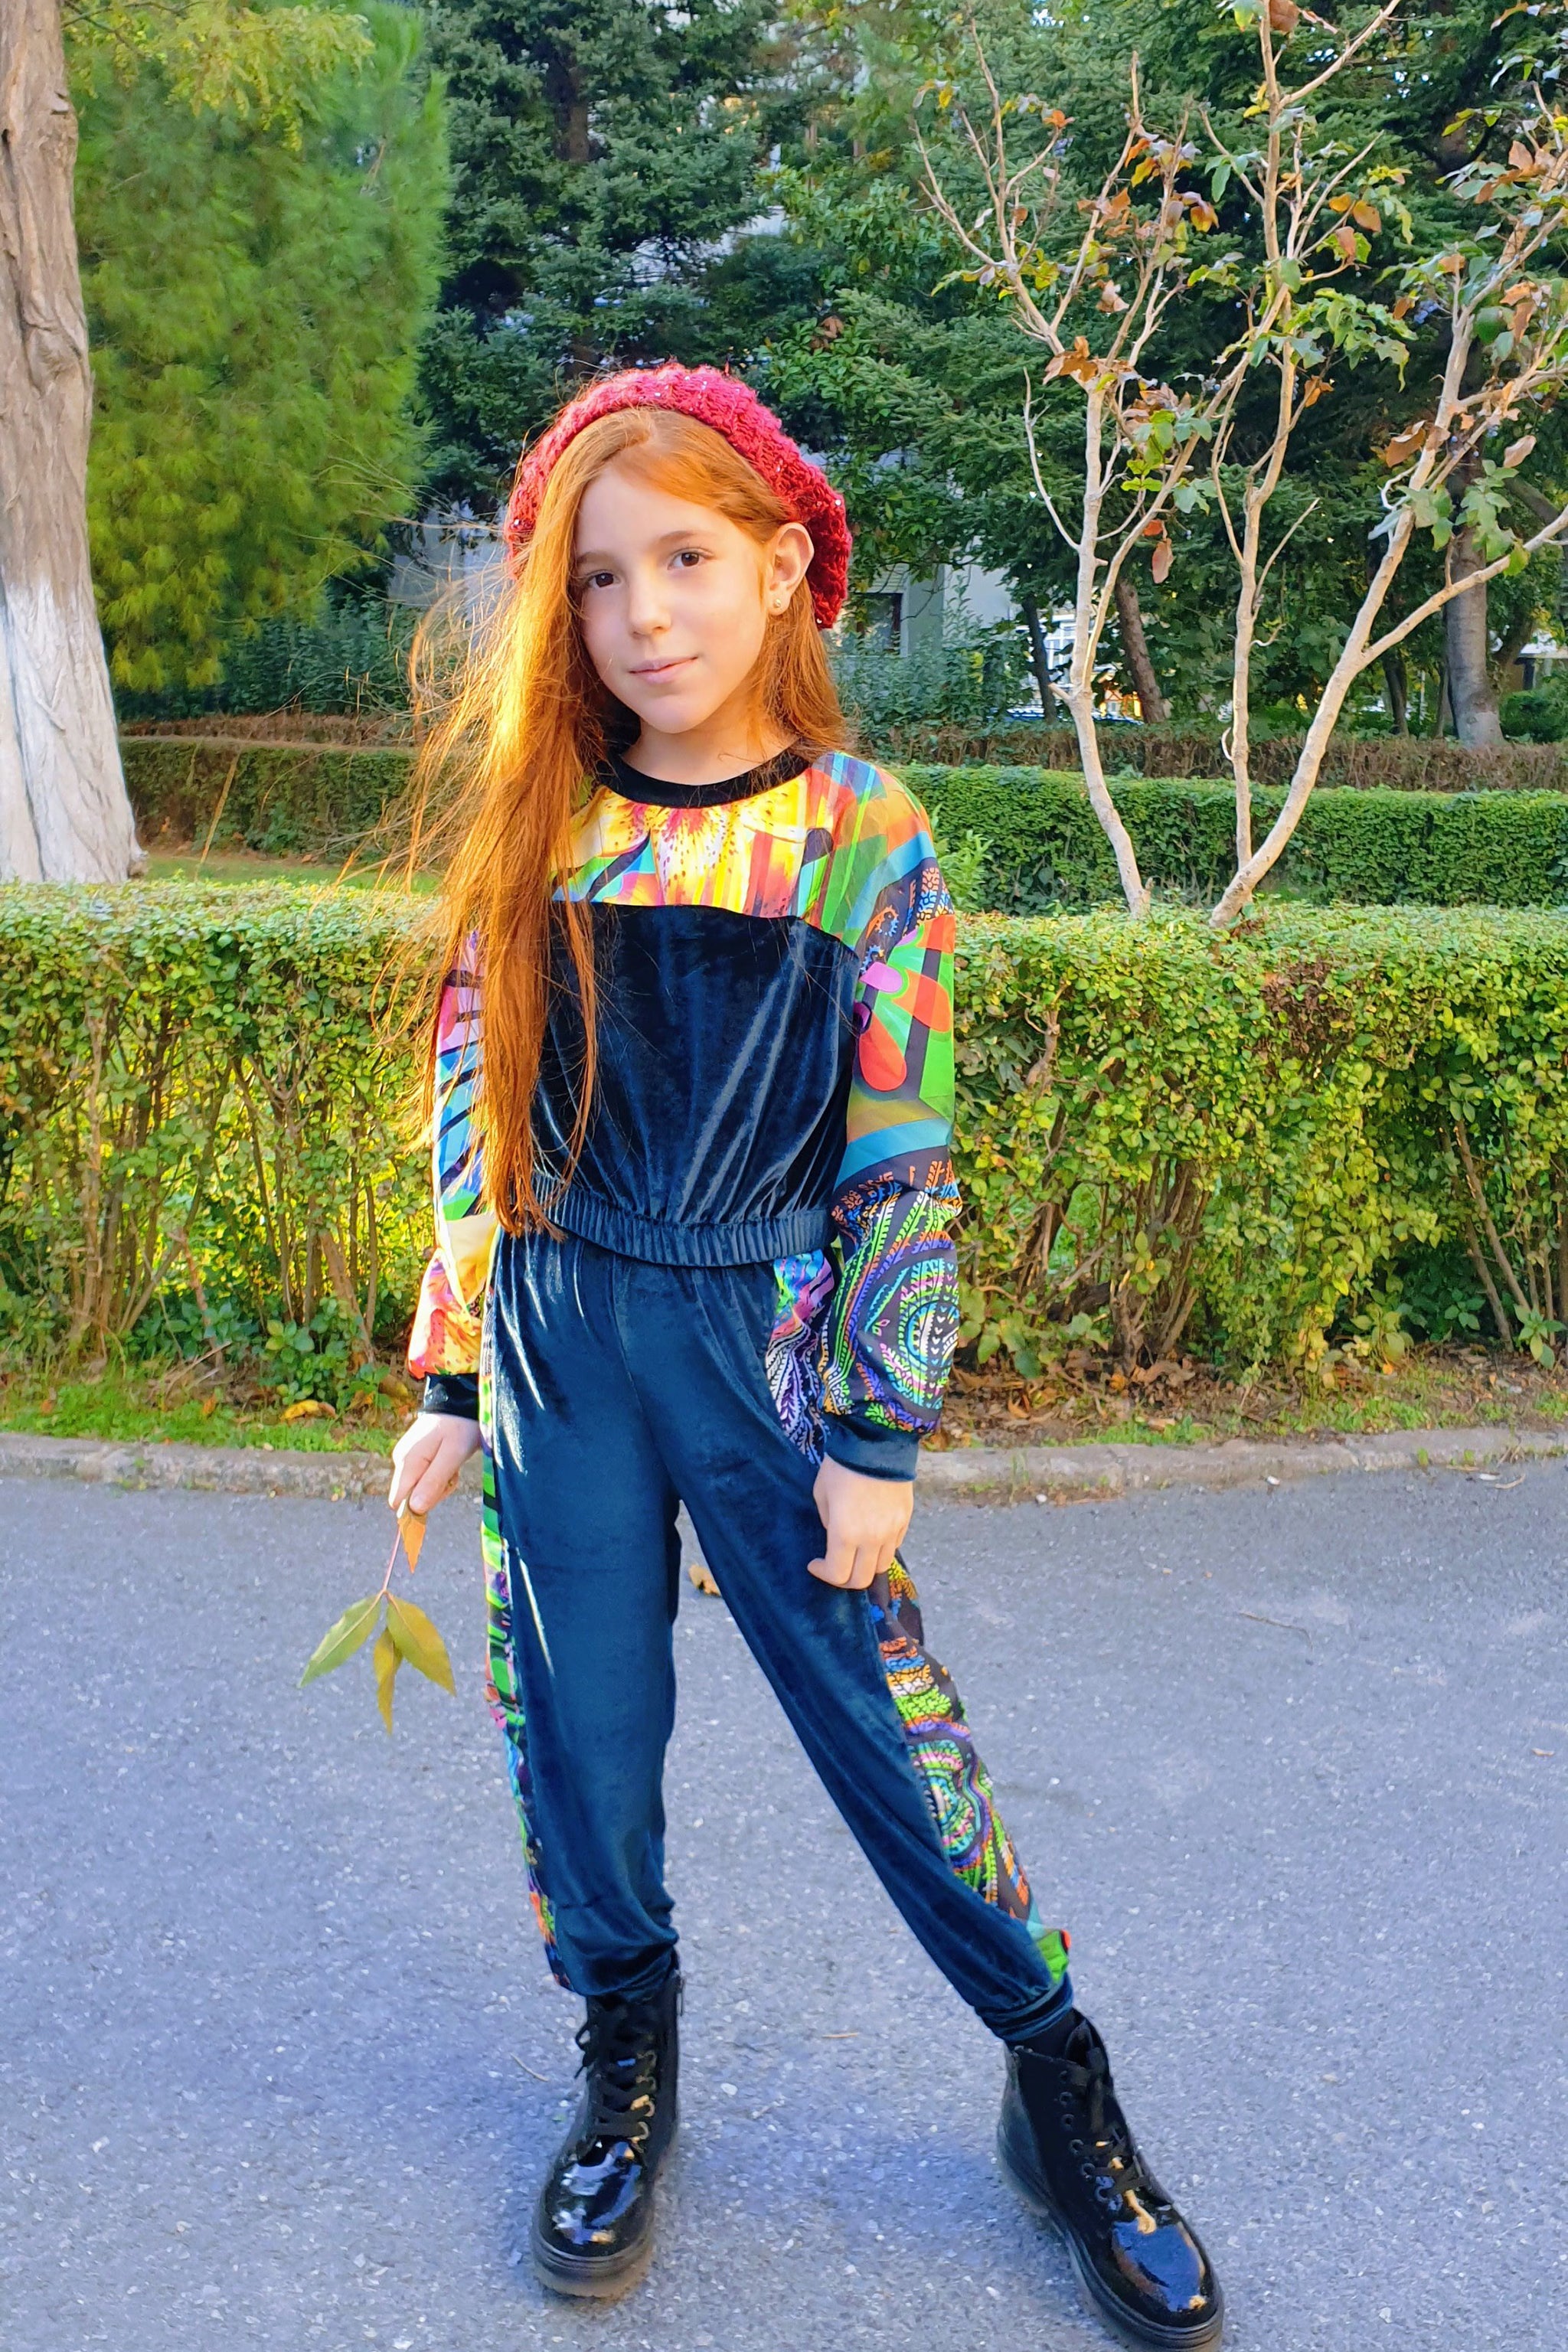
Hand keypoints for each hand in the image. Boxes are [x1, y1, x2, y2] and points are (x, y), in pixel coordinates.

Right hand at [388, 1411, 482, 1516]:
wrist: (460, 1402)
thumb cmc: (460, 1427)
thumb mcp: (452, 1456)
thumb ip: (433, 1481)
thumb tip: (414, 1508)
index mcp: (407, 1461)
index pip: (398, 1501)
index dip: (419, 1506)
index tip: (442, 1491)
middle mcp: (401, 1460)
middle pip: (410, 1497)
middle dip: (433, 1493)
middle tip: (452, 1473)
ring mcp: (406, 1458)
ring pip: (418, 1489)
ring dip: (439, 1484)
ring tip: (453, 1465)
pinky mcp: (413, 1457)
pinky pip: (423, 1478)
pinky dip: (439, 1475)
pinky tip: (448, 1461)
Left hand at [808, 1455, 912, 1589]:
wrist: (877, 1441)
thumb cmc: (841, 1466)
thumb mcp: (822, 1494)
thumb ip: (828, 1522)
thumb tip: (836, 1534)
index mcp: (846, 1534)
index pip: (838, 1575)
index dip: (823, 1574)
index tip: (814, 1563)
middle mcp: (872, 1539)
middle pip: (862, 1579)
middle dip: (845, 1578)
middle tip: (834, 1565)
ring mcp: (893, 1531)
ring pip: (881, 1565)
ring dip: (865, 1564)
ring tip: (855, 1551)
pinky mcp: (906, 1520)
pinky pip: (894, 1545)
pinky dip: (881, 1548)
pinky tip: (871, 1534)